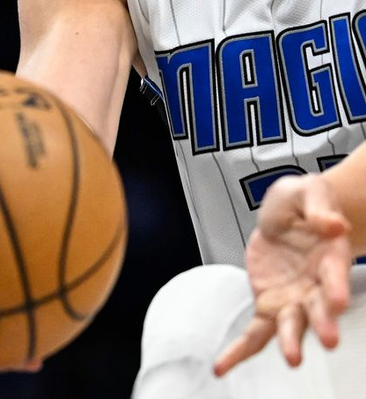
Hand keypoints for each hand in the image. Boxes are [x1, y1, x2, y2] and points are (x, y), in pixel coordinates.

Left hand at [213, 175, 351, 375]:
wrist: (296, 214)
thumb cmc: (306, 204)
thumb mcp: (309, 194)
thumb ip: (319, 210)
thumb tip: (332, 223)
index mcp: (329, 259)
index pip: (334, 275)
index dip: (336, 287)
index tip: (338, 299)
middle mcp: (316, 287)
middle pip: (319, 307)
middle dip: (323, 323)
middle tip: (328, 340)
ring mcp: (293, 299)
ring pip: (292, 325)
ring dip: (293, 342)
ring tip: (293, 359)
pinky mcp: (270, 303)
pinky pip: (256, 332)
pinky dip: (240, 351)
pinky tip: (222, 367)